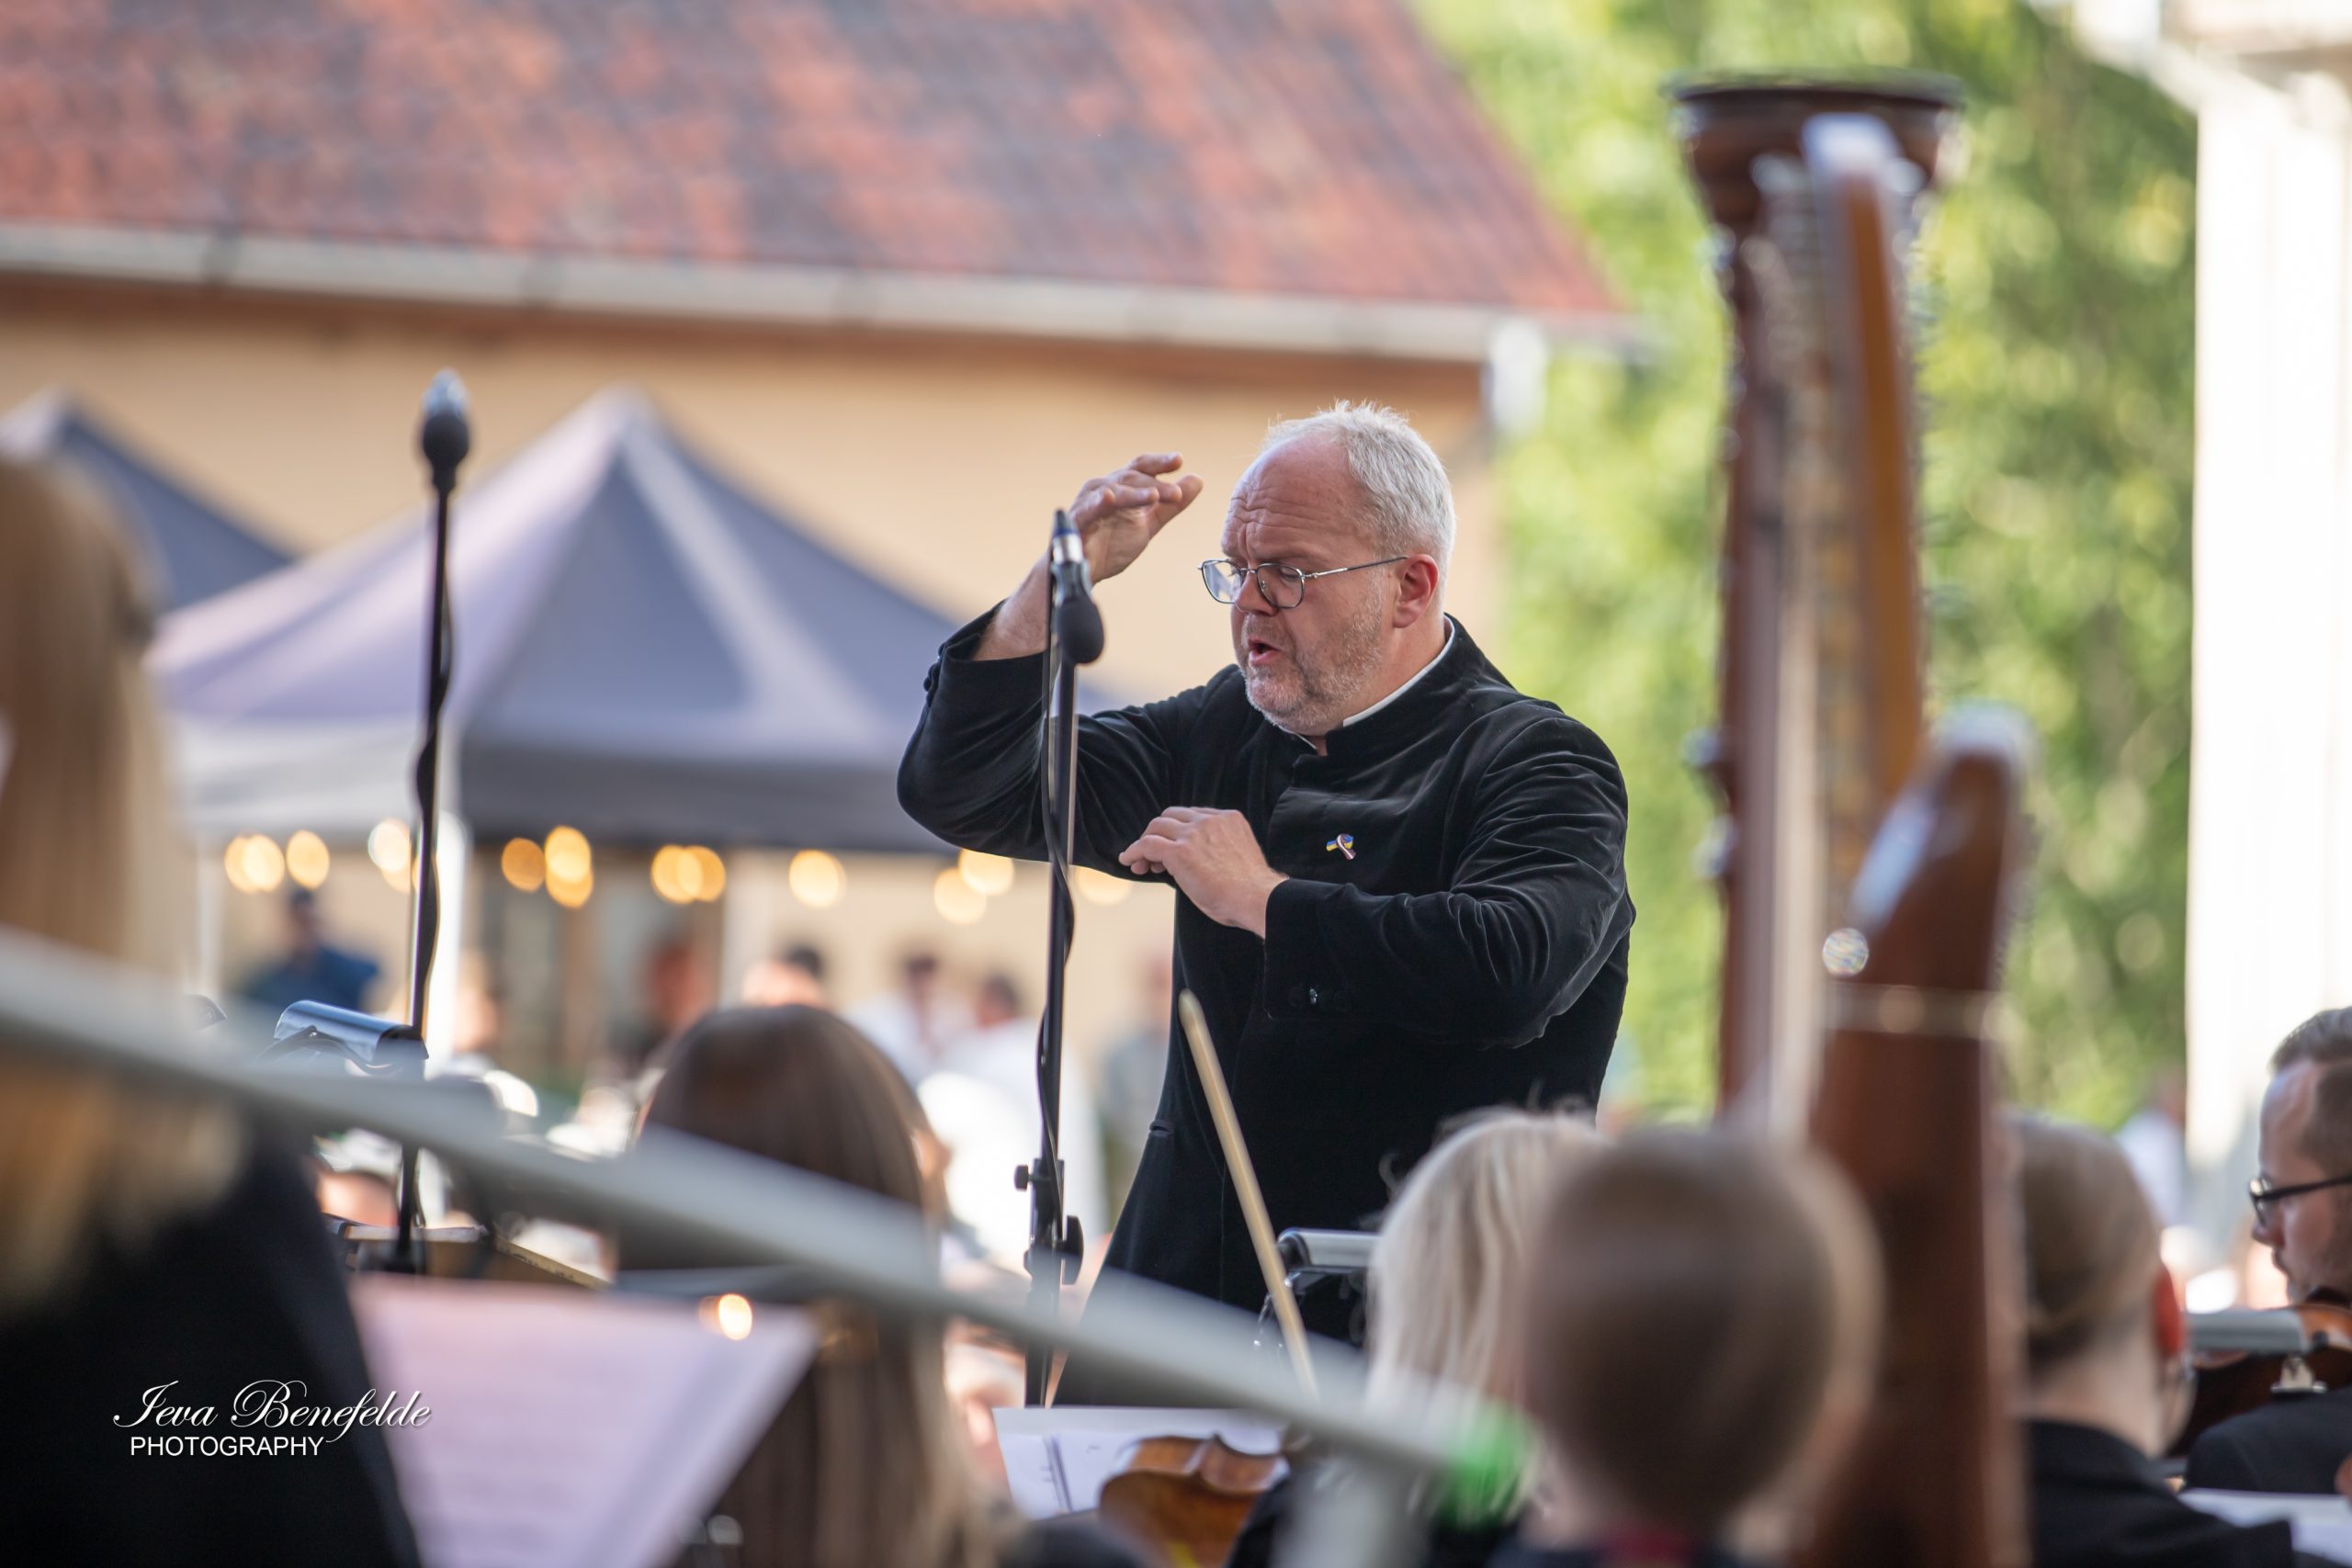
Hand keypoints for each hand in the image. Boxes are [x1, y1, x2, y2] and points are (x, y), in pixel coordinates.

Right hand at [1070, 454, 1204, 583]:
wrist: (1084, 571)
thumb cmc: (1110, 544)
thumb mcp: (1148, 524)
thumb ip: (1171, 505)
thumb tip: (1197, 480)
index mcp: (1121, 487)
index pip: (1141, 468)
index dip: (1159, 462)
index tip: (1179, 461)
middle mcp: (1103, 488)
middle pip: (1131, 478)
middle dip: (1155, 485)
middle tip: (1177, 495)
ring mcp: (1088, 502)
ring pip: (1114, 491)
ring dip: (1135, 494)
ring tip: (1153, 496)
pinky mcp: (1076, 520)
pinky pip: (1088, 510)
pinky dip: (1098, 503)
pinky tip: (1109, 499)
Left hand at [1118, 807, 1284, 935]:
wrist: (1256, 898)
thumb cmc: (1251, 889)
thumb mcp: (1238, 855)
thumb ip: (1219, 847)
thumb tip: (1199, 860)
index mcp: (1228, 818)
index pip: (1192, 816)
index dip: (1177, 831)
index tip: (1172, 849)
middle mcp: (1210, 819)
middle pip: (1171, 816)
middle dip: (1159, 834)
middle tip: (1152, 857)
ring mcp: (1194, 833)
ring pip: (1157, 827)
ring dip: (1145, 844)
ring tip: (1140, 863)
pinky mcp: (1179, 851)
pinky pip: (1147, 844)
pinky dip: (1134, 851)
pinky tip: (1129, 861)